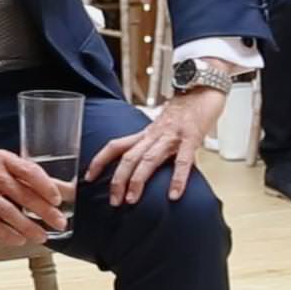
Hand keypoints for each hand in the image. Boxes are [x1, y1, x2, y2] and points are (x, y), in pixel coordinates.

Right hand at [0, 148, 66, 246]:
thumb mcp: (2, 161)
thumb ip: (28, 175)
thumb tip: (61, 189)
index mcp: (4, 159)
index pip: (29, 171)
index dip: (46, 186)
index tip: (57, 199)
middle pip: (23, 194)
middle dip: (44, 211)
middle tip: (59, 222)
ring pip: (9, 212)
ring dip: (28, 227)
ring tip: (41, 235)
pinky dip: (7, 234)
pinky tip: (19, 239)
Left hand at [87, 84, 225, 205]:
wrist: (202, 88)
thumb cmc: (185, 110)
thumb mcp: (163, 129)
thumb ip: (156, 147)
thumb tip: (147, 170)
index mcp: (146, 134)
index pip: (115, 146)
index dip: (99, 161)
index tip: (88, 178)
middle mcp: (154, 134)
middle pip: (129, 157)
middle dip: (118, 180)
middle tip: (113, 202)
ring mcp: (171, 136)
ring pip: (148, 159)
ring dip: (138, 180)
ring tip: (131, 201)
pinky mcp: (191, 137)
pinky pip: (183, 160)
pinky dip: (178, 179)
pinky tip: (174, 195)